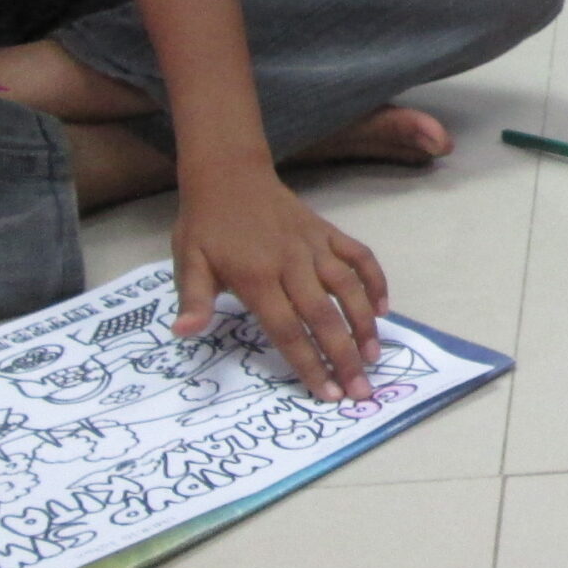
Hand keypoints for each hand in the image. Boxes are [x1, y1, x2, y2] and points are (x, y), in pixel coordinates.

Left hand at [169, 167, 389, 402]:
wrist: (229, 174)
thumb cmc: (206, 225)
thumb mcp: (189, 262)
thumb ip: (192, 299)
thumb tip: (184, 333)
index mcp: (256, 277)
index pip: (287, 330)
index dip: (308, 364)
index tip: (327, 394)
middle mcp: (291, 264)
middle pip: (324, 316)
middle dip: (344, 356)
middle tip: (362, 390)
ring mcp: (314, 246)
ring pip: (348, 288)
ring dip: (365, 324)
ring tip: (375, 356)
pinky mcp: (328, 232)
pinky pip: (360, 256)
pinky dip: (375, 280)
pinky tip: (383, 308)